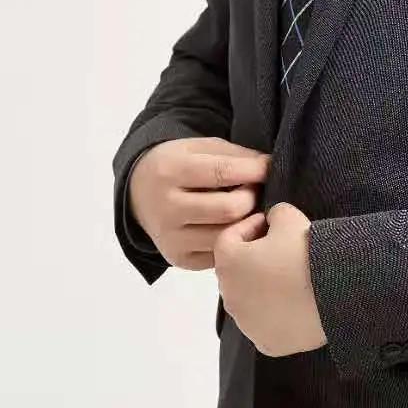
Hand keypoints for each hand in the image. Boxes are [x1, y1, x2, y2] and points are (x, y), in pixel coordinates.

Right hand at [128, 138, 271, 271]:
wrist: (138, 193)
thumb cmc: (177, 166)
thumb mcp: (198, 148)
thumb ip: (233, 155)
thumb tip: (268, 166)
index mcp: (170, 171)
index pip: (222, 172)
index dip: (253, 170)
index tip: (270, 167)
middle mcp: (168, 208)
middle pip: (229, 209)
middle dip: (252, 198)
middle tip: (255, 191)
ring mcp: (171, 238)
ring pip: (228, 236)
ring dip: (248, 222)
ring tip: (249, 210)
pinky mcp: (179, 259)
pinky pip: (221, 254)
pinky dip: (234, 241)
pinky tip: (235, 227)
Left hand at [214, 200, 327, 356]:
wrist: (337, 291)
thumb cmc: (307, 252)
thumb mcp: (290, 216)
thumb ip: (274, 213)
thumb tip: (273, 220)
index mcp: (228, 263)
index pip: (229, 239)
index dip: (250, 227)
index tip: (269, 223)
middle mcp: (229, 297)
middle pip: (237, 273)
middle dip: (254, 260)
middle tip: (282, 251)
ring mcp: (246, 324)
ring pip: (249, 302)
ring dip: (263, 289)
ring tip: (292, 279)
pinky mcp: (266, 344)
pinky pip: (265, 325)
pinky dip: (275, 315)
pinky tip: (295, 304)